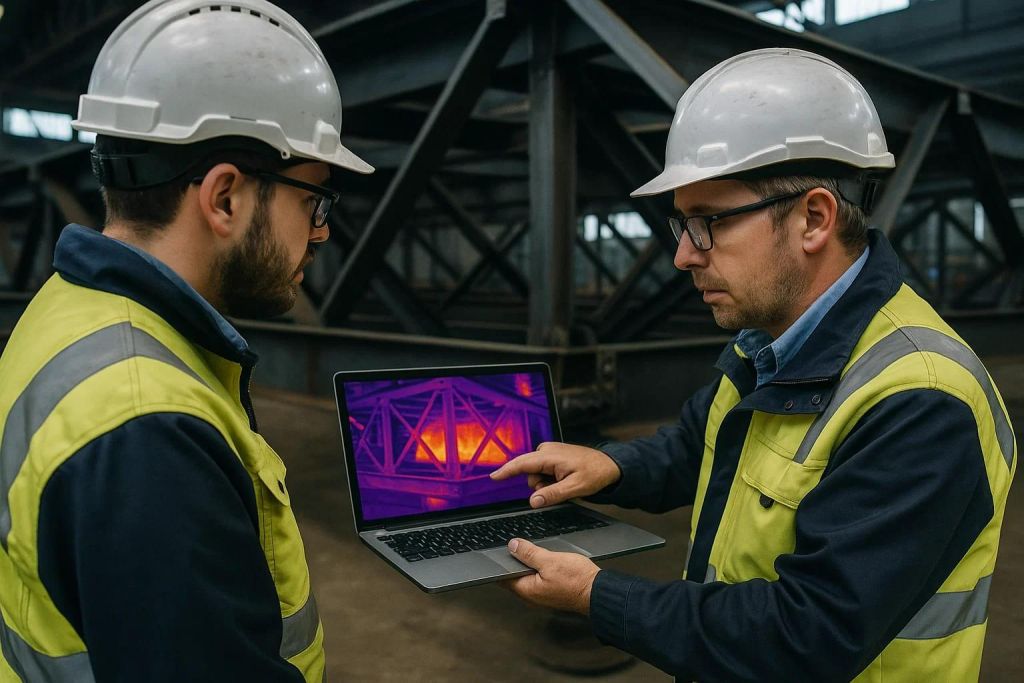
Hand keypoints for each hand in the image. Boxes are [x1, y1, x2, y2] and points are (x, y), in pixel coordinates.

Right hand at [490, 442, 620, 507]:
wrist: (609, 465)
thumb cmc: (595, 473)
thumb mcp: (575, 487)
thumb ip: (552, 494)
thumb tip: (533, 501)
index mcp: (550, 455)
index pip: (522, 464)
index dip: (506, 471)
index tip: (493, 477)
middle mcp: (546, 450)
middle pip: (529, 473)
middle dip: (539, 486)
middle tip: (559, 489)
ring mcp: (549, 452)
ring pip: (535, 475)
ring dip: (545, 484)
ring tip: (564, 484)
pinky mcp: (552, 456)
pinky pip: (542, 472)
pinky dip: (549, 479)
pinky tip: (563, 480)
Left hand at [502, 538, 600, 613]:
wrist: (598, 592)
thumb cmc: (577, 580)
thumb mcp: (550, 560)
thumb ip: (529, 553)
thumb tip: (513, 546)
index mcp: (527, 590)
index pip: (503, 577)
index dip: (501, 562)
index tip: (501, 550)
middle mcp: (532, 597)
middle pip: (514, 577)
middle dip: (514, 562)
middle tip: (517, 547)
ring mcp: (542, 596)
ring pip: (527, 578)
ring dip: (527, 565)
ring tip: (532, 552)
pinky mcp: (551, 593)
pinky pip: (538, 580)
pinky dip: (538, 570)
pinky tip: (545, 562)